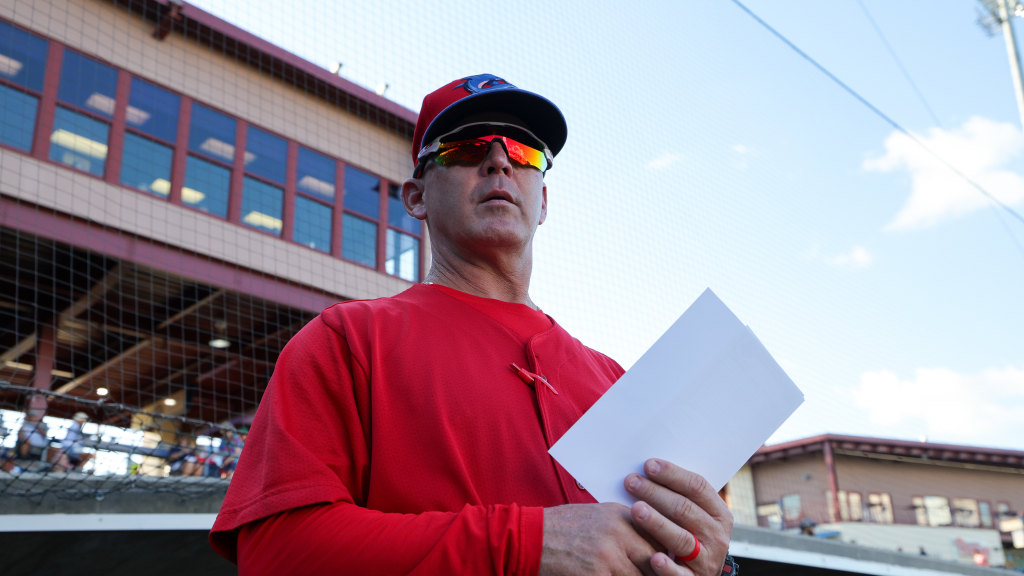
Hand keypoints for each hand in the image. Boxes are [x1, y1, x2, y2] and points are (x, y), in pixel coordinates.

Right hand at [539, 502, 657, 575]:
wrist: (530, 538)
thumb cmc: (561, 528)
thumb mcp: (597, 517)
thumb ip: (623, 528)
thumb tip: (647, 547)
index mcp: (621, 515)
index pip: (659, 538)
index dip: (662, 555)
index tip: (662, 564)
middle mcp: (619, 532)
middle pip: (656, 559)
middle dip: (655, 571)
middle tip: (656, 574)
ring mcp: (609, 555)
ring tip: (634, 575)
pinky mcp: (598, 574)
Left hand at [625, 459, 733, 575]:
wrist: (699, 573)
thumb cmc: (689, 535)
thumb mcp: (694, 517)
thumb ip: (680, 496)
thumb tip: (649, 468)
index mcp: (719, 514)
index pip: (697, 487)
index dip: (672, 474)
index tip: (648, 465)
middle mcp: (716, 535)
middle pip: (685, 509)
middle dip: (655, 493)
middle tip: (631, 482)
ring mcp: (706, 559)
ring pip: (681, 538)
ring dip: (657, 523)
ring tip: (636, 509)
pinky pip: (680, 574)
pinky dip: (667, 566)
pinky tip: (653, 557)